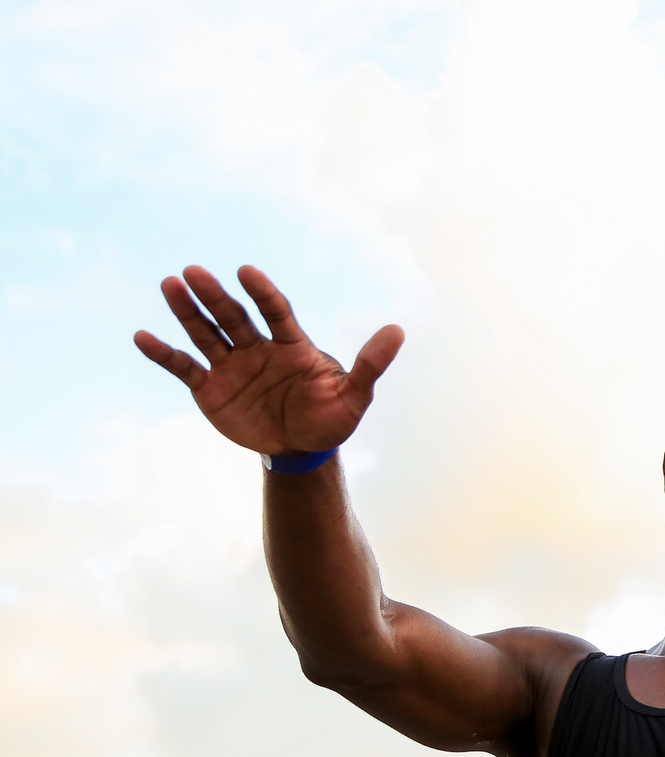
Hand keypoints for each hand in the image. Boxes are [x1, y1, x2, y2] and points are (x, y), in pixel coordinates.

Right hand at [134, 265, 403, 455]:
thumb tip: (398, 331)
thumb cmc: (331, 420)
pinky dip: (163, 353)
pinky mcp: (210, 388)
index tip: (246, 272)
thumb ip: (370, 365)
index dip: (262, 293)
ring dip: (187, 311)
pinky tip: (142, 336)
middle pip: (234, 317)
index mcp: (292, 346)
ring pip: (207, 333)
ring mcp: (232, 366)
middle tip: (193, 272)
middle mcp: (259, 349)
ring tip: (169, 284)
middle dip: (215, 295)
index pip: (275, 312)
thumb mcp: (355, 397)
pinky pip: (183, 367)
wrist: (302, 451)